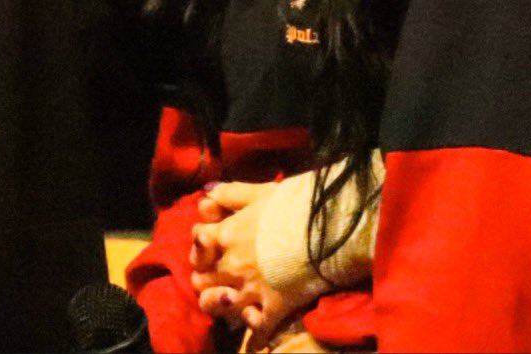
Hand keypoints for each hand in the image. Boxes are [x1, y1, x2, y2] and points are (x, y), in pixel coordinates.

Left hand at [191, 183, 325, 342]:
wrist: (332, 223)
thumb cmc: (299, 201)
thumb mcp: (263, 191)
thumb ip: (232, 193)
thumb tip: (207, 191)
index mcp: (227, 234)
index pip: (198, 243)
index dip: (203, 244)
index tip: (213, 243)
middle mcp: (232, 264)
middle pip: (201, 280)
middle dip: (207, 279)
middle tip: (221, 276)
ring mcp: (250, 289)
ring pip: (220, 308)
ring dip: (223, 307)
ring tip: (234, 302)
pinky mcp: (273, 307)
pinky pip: (257, 331)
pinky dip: (255, 338)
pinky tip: (257, 343)